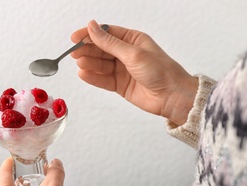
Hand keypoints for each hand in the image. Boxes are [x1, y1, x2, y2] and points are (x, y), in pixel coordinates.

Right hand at [71, 20, 198, 125]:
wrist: (172, 96)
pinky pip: (103, 79)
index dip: (89, 34)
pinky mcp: (120, 85)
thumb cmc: (160, 71)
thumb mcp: (133, 53)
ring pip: (100, 65)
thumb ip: (110, 43)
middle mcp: (126, 54)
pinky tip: (84, 74)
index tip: (75, 37)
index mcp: (132, 40)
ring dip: (89, 63)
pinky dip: (93, 77)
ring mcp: (122, 70)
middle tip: (74, 53)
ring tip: (80, 64)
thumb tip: (92, 27)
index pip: (106, 33)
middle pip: (101, 49)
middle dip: (87, 50)